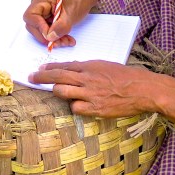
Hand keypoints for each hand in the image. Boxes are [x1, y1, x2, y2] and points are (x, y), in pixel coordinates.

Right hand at [22, 0, 96, 46]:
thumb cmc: (79, 0)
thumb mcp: (71, 15)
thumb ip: (60, 27)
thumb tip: (49, 37)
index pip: (31, 16)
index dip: (39, 28)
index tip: (51, 36)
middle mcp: (39, 3)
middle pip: (33, 25)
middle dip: (47, 37)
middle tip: (61, 42)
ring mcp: (41, 10)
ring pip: (40, 30)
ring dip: (53, 38)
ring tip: (67, 41)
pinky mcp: (46, 16)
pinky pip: (46, 29)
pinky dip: (56, 35)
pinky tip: (66, 38)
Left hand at [29, 61, 162, 117]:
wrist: (143, 89)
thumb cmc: (128, 76)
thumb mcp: (107, 66)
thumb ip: (90, 69)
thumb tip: (74, 71)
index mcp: (91, 66)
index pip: (64, 66)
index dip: (49, 68)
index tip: (39, 70)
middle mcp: (87, 78)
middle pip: (58, 77)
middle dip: (42, 78)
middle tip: (31, 78)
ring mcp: (90, 94)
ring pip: (62, 92)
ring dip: (57, 92)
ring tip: (57, 92)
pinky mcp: (95, 108)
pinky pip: (76, 108)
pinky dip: (75, 107)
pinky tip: (80, 105)